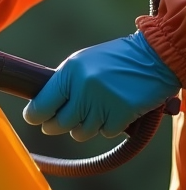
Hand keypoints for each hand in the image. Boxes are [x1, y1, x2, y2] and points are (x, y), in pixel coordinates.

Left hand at [22, 32, 180, 140]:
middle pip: (58, 125)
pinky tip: (115, 110)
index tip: (36, 119)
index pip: (40, 106)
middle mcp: (84, 88)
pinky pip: (105, 132)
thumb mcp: (82, 63)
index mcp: (69, 72)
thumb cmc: (113, 60)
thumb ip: (62, 84)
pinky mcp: (122, 113)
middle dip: (57, 126)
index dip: (35, 116)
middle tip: (64, 121)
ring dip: (85, 127)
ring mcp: (103, 102)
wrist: (155, 56)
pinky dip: (109, 126)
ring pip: (80, 133)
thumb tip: (38, 109)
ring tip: (94, 112)